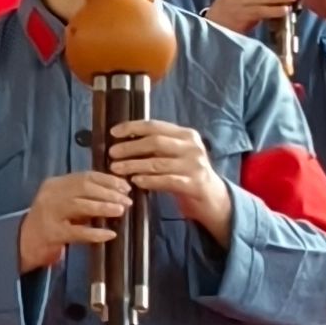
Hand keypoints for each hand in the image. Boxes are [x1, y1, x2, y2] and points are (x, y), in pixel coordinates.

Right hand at [16, 170, 129, 272]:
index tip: (125, 187)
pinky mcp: (52, 233)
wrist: (22, 243)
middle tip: (127, 201)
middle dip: (109, 193)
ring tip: (120, 211)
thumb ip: (82, 196)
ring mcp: (49, 213)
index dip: (108, 180)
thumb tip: (115, 193)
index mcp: (55, 184)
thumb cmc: (48, 222)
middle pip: (83, 188)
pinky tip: (109, 234)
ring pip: (80, 205)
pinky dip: (95, 233)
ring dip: (103, 207)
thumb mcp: (62, 203)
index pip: (85, 176)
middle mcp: (50, 195)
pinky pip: (77, 232)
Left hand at [104, 118, 233, 238]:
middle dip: (130, 147)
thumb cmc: (187, 173)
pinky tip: (135, 181)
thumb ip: (157, 146)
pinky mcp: (195, 184)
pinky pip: (167, 181)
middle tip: (112, 153)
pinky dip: (149, 180)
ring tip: (116, 168)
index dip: (132, 127)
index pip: (155, 126)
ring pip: (158, 163)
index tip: (114, 132)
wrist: (213, 198)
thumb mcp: (176, 154)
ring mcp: (195, 165)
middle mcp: (192, 147)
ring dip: (134, 165)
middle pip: (156, 142)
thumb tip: (122, 141)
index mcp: (186, 134)